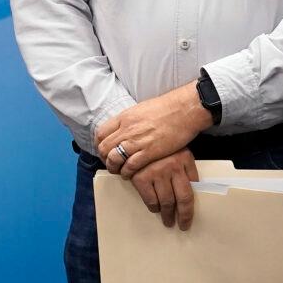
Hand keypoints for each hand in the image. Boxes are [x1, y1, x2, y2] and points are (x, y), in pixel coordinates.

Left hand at [96, 82, 211, 177]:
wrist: (184, 110)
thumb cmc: (165, 109)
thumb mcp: (139, 110)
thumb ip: (128, 121)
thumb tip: (121, 130)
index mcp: (124, 117)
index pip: (100, 133)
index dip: (99, 145)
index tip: (104, 151)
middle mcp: (127, 129)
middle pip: (104, 147)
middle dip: (104, 158)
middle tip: (110, 163)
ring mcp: (137, 140)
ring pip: (114, 158)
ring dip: (114, 167)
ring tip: (118, 171)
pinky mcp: (150, 151)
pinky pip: (131, 165)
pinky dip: (127, 172)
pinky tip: (130, 174)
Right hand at [129, 149, 199, 229]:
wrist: (136, 136)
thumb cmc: (160, 147)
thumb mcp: (178, 152)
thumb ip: (185, 169)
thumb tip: (194, 191)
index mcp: (184, 159)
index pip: (191, 189)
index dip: (190, 209)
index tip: (188, 219)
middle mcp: (172, 165)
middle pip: (182, 199)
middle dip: (182, 216)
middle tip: (181, 225)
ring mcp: (156, 171)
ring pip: (166, 201)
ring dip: (167, 214)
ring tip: (167, 220)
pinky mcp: (140, 177)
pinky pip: (150, 200)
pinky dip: (153, 207)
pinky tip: (154, 208)